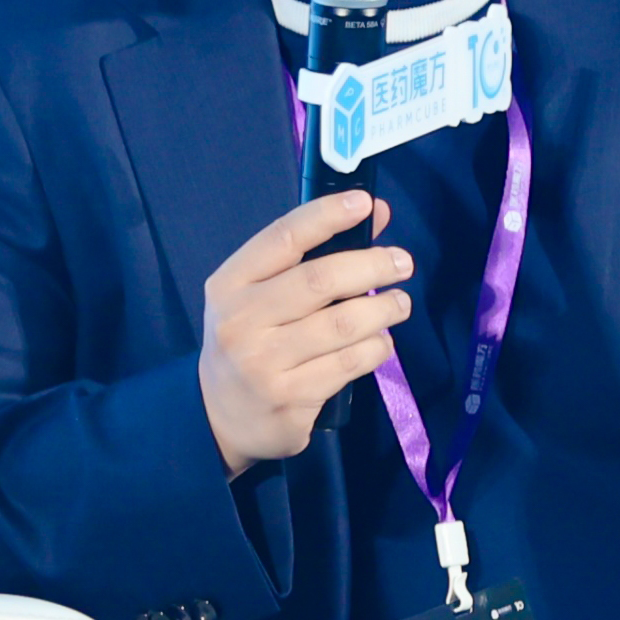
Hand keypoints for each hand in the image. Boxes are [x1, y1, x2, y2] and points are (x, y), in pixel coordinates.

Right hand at [199, 192, 411, 477]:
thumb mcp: (257, 294)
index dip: (328, 215)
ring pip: (342, 325)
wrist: (217, 415)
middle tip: (401, 263)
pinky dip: (376, 348)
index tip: (365, 204)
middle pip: (321, 281)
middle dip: (371, 266)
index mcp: (230, 284)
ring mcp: (265, 364)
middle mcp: (242, 321)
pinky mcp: (290, 398)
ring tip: (400, 304)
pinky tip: (381, 341)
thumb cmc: (247, 340)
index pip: (283, 238)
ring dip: (383, 310)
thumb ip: (308, 255)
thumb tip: (371, 211)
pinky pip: (349, 364)